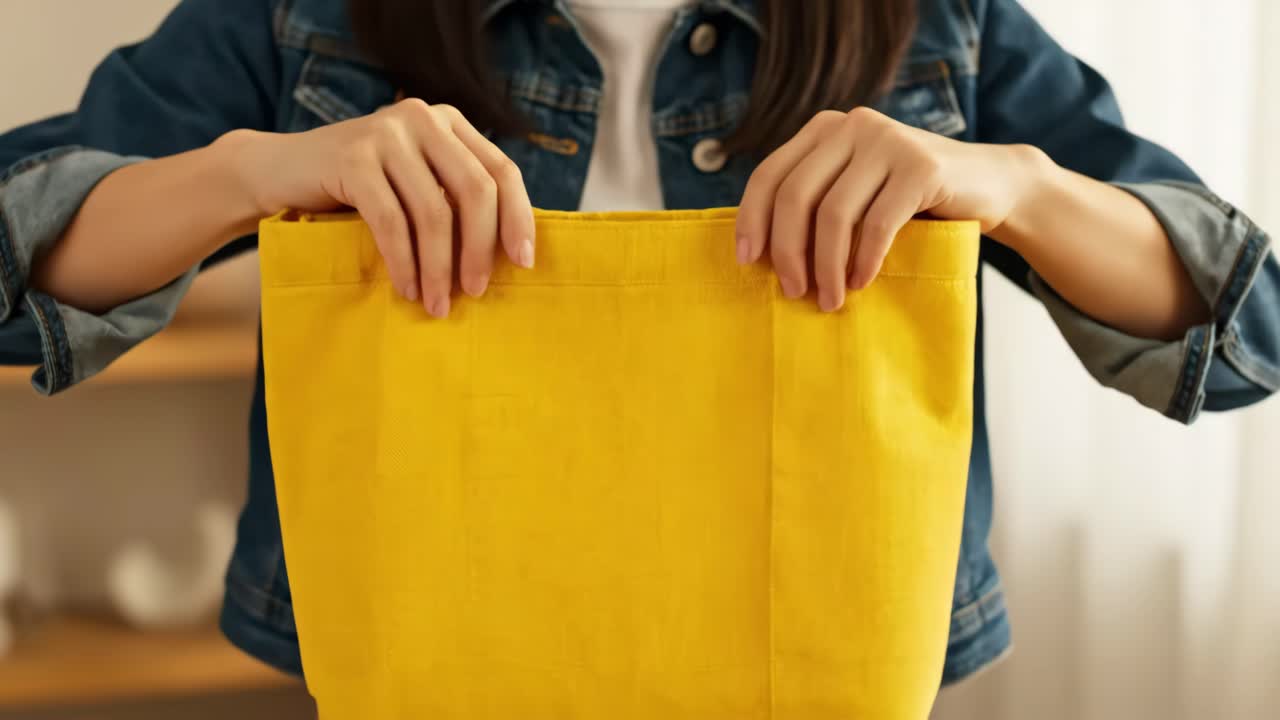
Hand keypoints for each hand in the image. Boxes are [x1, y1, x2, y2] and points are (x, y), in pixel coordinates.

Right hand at [233, 99, 533, 317]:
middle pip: (475, 190)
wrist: (278, 173)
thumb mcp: (415, 184)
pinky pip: (392, 221)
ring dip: (439, 267)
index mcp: (448, 123)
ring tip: (438, 304)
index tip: (524, 263)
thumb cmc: (358, 191)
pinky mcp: (352, 157)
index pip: (502, 170)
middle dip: (481, 248)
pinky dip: (403, 262)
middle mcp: (422, 118)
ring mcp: (386, 132)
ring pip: (433, 212)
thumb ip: (454, 200)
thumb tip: (510, 255)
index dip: (518, 218)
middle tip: (477, 291)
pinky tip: (407, 289)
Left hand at [736, 107, 1042, 310]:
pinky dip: (864, 260)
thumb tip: (758, 254)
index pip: (770, 174)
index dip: (751, 219)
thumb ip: (815, 201)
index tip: (746, 262)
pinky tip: (860, 282)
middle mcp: (852, 126)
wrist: (988, 184)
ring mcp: (888, 140)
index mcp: (825, 129)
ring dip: (826, 265)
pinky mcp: (922, 166)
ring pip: (834, 213)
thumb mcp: (854, 190)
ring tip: (829, 299)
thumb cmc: (909, 200)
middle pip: (796, 195)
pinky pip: (877, 223)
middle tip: (793, 291)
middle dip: (787, 251)